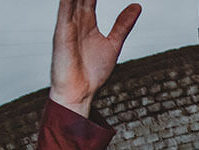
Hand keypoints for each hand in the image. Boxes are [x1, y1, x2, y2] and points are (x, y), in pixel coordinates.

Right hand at [50, 0, 141, 116]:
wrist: (80, 92)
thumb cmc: (92, 72)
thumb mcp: (113, 44)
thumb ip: (123, 25)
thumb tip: (137, 6)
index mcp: (86, 21)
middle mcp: (74, 20)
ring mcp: (66, 26)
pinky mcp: (61, 34)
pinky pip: (63, 12)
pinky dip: (68, 0)